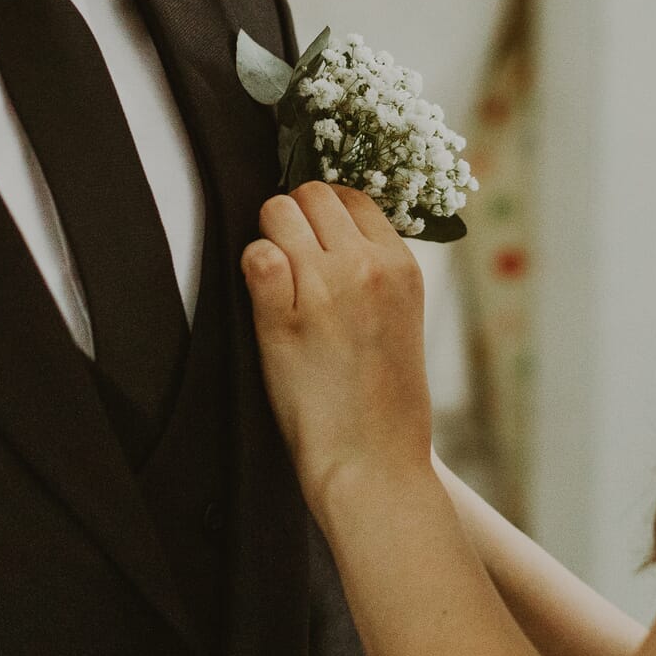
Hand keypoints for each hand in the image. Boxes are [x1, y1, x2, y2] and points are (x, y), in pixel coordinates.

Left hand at [240, 182, 434, 516]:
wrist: (373, 462)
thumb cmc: (385, 400)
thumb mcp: (403, 318)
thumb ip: (376, 271)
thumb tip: (335, 233)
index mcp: (402, 265)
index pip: (353, 196)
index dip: (326, 213)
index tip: (315, 239)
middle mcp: (366, 267)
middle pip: (313, 193)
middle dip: (295, 218)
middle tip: (290, 260)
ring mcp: (324, 288)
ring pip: (278, 211)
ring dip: (270, 238)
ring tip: (277, 282)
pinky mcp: (284, 318)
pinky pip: (255, 255)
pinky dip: (252, 267)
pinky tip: (264, 297)